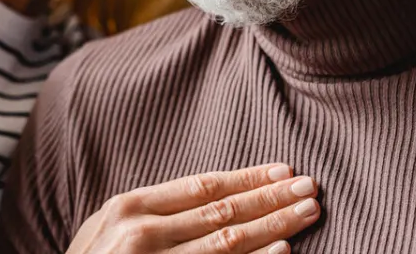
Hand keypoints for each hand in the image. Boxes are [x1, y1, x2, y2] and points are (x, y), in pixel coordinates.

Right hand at [67, 164, 319, 253]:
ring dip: (276, 225)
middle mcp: (142, 234)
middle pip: (223, 211)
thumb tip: (210, 197)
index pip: (202, 186)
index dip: (248, 177)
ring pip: (229, 242)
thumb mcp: (103, 230)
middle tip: (312, 187)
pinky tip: (283, 251)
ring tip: (309, 213)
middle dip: (272, 197)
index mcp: (129, 207)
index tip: (284, 170)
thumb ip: (147, 213)